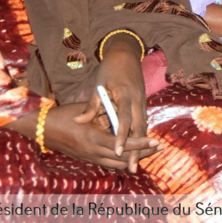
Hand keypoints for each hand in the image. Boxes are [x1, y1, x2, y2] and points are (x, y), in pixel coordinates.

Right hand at [43, 102, 159, 169]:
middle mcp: (92, 152)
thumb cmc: (62, 115)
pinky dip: (121, 160)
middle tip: (158, 148)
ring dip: (133, 158)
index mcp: (94, 139)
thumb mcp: (84, 110)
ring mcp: (89, 158)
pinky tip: (130, 156)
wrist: (41, 130)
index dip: (139, 143)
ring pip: (116, 164)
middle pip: (123, 158)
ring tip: (149, 153)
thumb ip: (103, 113)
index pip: (122, 145)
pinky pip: (108, 163)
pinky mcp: (86, 159)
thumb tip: (120, 113)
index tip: (155, 141)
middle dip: (142, 153)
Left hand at [71, 36, 158, 171]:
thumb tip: (78, 121)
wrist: (126, 54)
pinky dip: (139, 136)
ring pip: (142, 128)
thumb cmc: (110, 69)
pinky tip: (138, 150)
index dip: (121, 137)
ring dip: (140, 146)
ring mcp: (142, 102)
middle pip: (138, 129)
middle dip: (137, 150)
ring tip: (135, 164)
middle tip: (132, 168)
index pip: (124, 120)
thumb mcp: (98, 85)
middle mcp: (137, 101)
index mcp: (125, 95)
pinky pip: (142, 123)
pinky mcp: (142, 104)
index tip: (117, 151)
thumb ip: (91, 106)